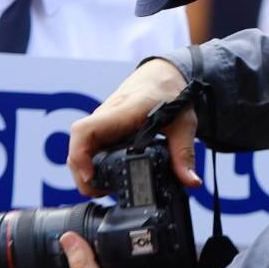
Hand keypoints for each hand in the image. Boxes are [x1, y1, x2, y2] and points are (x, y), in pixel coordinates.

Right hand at [68, 58, 198, 195]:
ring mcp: (103, 123)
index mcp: (121, 113)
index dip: (79, 155)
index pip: (85, 131)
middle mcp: (106, 118)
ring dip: (86, 170)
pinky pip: (90, 147)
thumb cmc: (169, 92)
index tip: (90, 176)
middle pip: (77, 146)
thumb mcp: (183, 123)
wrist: (161, 75)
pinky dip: (92, 164)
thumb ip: (184, 153)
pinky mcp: (105, 129)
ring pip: (81, 148)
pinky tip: (107, 178)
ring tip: (105, 189)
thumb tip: (191, 181)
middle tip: (102, 192)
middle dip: (82, 174)